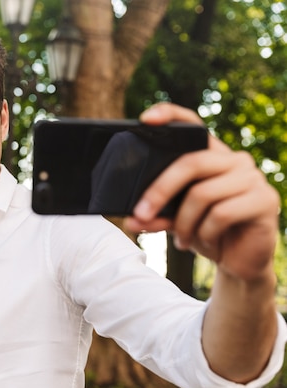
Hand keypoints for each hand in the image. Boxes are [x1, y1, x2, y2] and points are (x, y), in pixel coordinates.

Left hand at [124, 103, 279, 281]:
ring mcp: (252, 178)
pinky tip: (205, 241)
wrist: (240, 262)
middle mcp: (234, 160)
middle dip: (160, 191)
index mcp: (211, 156)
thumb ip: (156, 216)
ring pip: (203, 193)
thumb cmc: (207, 232)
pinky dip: (205, 232)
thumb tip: (131, 220)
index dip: (170, 115)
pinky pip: (221, 214)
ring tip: (182, 239)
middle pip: (190, 163)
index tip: (145, 120)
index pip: (193, 125)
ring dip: (184, 223)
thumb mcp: (175, 221)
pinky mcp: (265, 200)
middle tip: (140, 214)